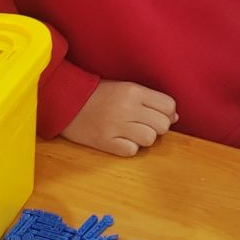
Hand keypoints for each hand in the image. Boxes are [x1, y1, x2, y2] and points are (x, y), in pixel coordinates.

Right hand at [62, 81, 176, 157]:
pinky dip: (129, 148)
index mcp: (133, 91)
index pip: (168, 106)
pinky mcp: (105, 142)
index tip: (159, 115)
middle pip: (163, 125)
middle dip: (158, 127)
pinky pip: (132, 151)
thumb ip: (149, 100)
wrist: (66, 101)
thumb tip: (174, 117)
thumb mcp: (125, 88)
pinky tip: (120, 140)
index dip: (168, 113)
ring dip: (144, 138)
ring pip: (150, 139)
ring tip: (132, 132)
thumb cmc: (97, 94)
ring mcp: (116, 126)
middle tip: (144, 124)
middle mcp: (127, 108)